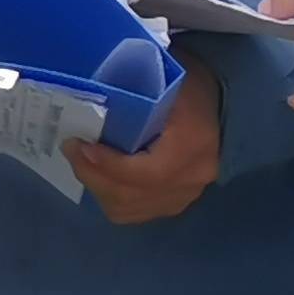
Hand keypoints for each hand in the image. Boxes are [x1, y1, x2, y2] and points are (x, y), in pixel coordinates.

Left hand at [66, 63, 219, 223]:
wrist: (222, 103)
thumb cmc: (188, 86)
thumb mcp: (165, 82)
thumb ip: (133, 98)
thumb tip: (87, 105)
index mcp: (192, 145)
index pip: (146, 172)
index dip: (108, 165)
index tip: (79, 144)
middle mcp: (192, 178)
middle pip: (132, 193)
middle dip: (93, 174)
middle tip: (71, 149)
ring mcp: (186, 195)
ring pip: (129, 207)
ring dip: (99, 188)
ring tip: (82, 163)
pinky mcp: (177, 202)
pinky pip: (136, 212)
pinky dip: (112, 198)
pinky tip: (101, 178)